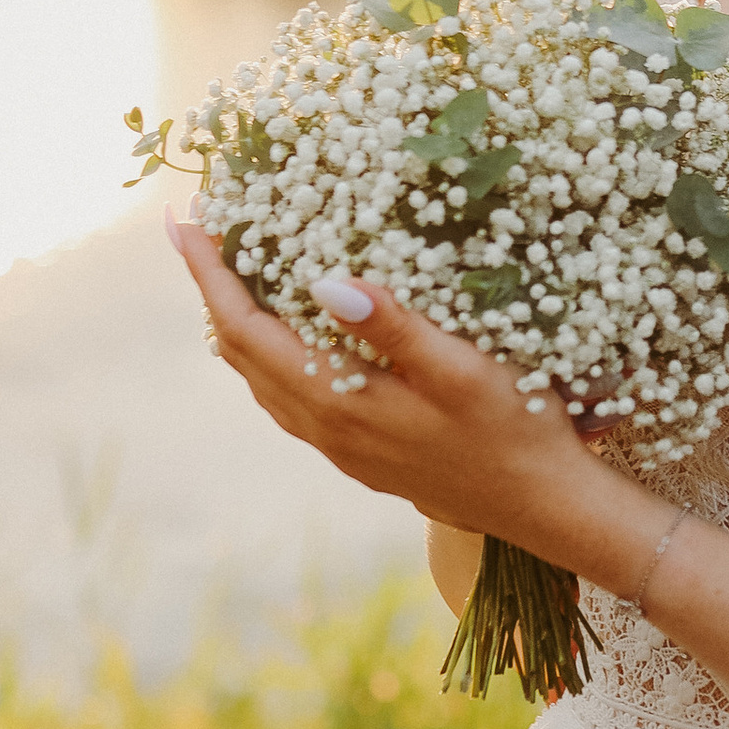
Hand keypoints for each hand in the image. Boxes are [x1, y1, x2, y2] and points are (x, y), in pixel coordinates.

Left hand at [167, 215, 653, 579]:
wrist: (543, 505)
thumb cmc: (515, 427)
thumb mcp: (464, 368)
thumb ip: (394, 327)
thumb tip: (324, 281)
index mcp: (340, 402)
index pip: (248, 329)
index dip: (211, 275)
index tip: (184, 223)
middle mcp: (326, 429)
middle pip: (242, 354)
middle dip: (215, 291)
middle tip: (201, 232)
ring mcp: (341, 447)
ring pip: (262, 380)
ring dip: (238, 324)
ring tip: (230, 274)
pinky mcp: (361, 455)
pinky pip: (288, 398)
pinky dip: (270, 355)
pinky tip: (286, 335)